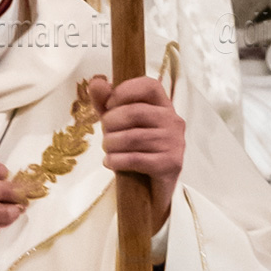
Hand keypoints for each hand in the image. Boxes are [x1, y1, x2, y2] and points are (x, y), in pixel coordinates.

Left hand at [89, 73, 184, 225]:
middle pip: (136, 112)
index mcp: (163, 105)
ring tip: (107, 150)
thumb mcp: (118, 122)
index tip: (109, 106)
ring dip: (111, 144)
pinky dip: (117, 161)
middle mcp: (173, 120)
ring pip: (133, 137)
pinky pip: (136, 159)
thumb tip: (96, 81)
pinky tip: (110, 162)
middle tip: (105, 135)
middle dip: (111, 124)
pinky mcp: (171, 164)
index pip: (149, 85)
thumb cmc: (136, 148)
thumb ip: (105, 101)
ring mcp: (175, 142)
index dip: (124, 91)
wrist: (152, 189)